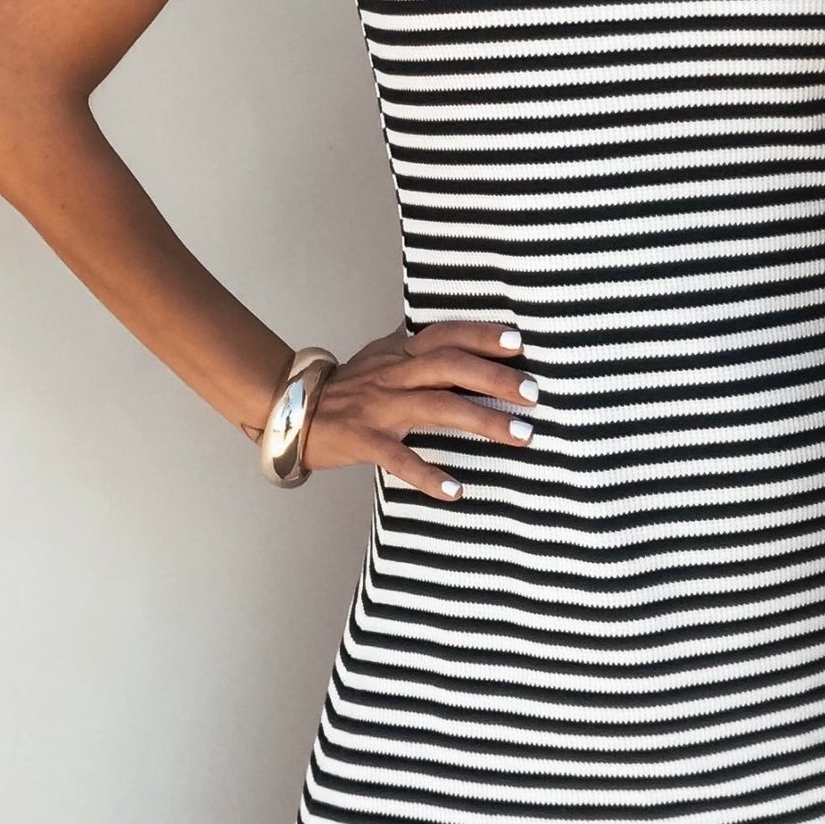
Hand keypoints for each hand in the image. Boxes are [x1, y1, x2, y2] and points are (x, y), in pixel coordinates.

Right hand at [301, 321, 535, 499]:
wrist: (290, 410)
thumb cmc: (347, 386)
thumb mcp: (383, 356)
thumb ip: (419, 346)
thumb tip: (461, 333)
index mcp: (400, 352)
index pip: (447, 335)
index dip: (482, 335)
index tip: (519, 342)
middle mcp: (394, 375)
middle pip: (449, 366)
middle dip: (494, 377)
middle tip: (534, 393)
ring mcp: (379, 407)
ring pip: (437, 408)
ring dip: (482, 420)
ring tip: (521, 435)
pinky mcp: (363, 440)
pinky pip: (399, 458)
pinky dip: (428, 475)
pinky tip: (456, 490)